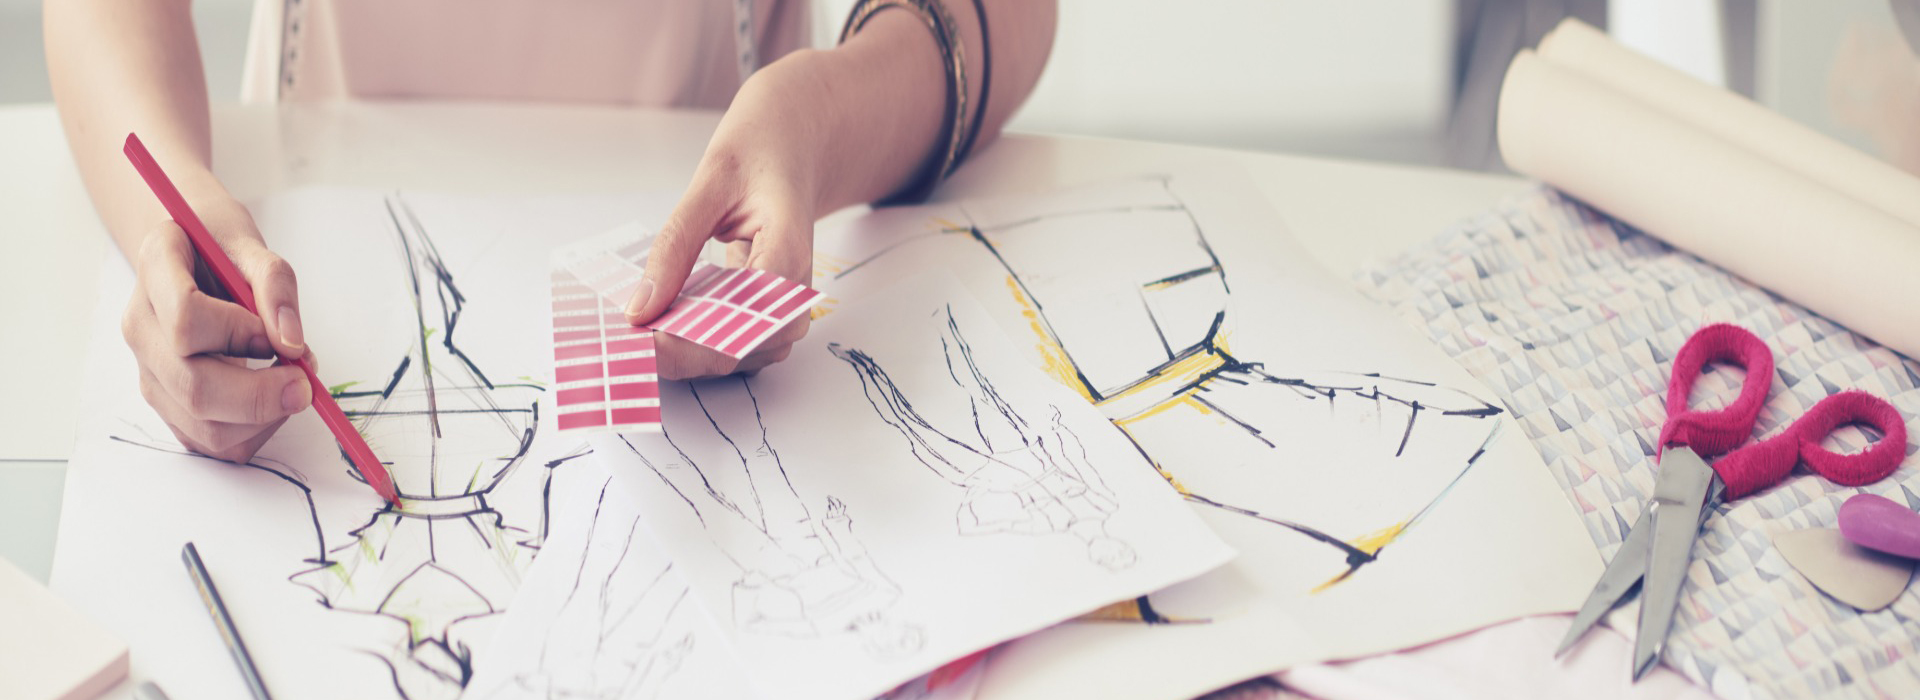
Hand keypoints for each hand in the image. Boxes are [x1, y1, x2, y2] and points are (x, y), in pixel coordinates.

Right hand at [121, 197, 311, 461]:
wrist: (188, 256)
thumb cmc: (220, 250)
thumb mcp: (253, 247)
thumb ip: (275, 287)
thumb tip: (292, 344)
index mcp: (155, 272)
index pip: (187, 318)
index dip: (241, 332)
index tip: (277, 334)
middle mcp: (141, 326)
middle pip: (193, 384)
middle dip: (262, 395)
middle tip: (306, 385)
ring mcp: (149, 370)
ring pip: (202, 424)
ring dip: (262, 418)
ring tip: (289, 386)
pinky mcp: (167, 402)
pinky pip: (210, 441)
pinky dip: (253, 432)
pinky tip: (271, 403)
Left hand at [625, 61, 825, 379]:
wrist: (792, 150)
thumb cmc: (757, 157)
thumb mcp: (709, 183)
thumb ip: (675, 246)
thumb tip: (639, 310)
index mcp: (788, 254)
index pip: (742, 321)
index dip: (687, 341)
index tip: (636, 336)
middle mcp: (796, 295)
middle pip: (736, 352)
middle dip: (676, 350)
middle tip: (622, 336)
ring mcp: (785, 311)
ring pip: (731, 358)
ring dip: (682, 349)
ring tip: (641, 324)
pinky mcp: (769, 316)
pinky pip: (729, 345)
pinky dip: (691, 338)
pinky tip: (663, 317)